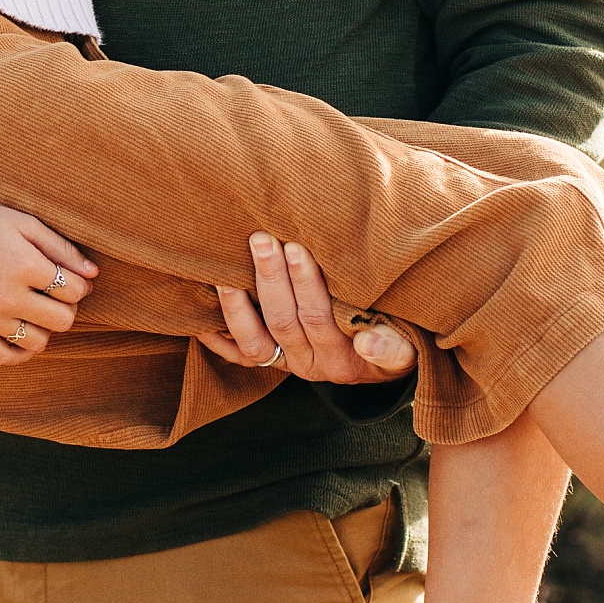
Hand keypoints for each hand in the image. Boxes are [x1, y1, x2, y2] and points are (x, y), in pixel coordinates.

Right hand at [0, 192, 99, 364]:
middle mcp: (6, 296)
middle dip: (67, 307)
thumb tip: (94, 274)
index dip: (81, 284)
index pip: (74, 290)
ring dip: (46, 327)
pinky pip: (6, 357)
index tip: (71, 277)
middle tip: (56, 294)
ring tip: (38, 308)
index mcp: (24, 265)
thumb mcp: (24, 223)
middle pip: (63, 320)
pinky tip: (24, 332)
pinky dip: (22, 351)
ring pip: (38, 341)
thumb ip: (62, 248)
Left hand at [196, 233, 416, 383]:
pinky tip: (198, 315)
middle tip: (260, 237)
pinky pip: (238, 356)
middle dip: (270, 278)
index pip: (318, 318)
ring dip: (237, 304)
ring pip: (255, 340)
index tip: (295, 246)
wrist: (382, 365)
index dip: (304, 284)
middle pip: (283, 321)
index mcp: (343, 358)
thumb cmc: (397, 339)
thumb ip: (392, 347)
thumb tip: (369, 341)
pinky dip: (217, 337)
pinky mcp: (270, 363)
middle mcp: (311, 365)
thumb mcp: (405, 347)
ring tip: (224, 267)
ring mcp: (287, 364)